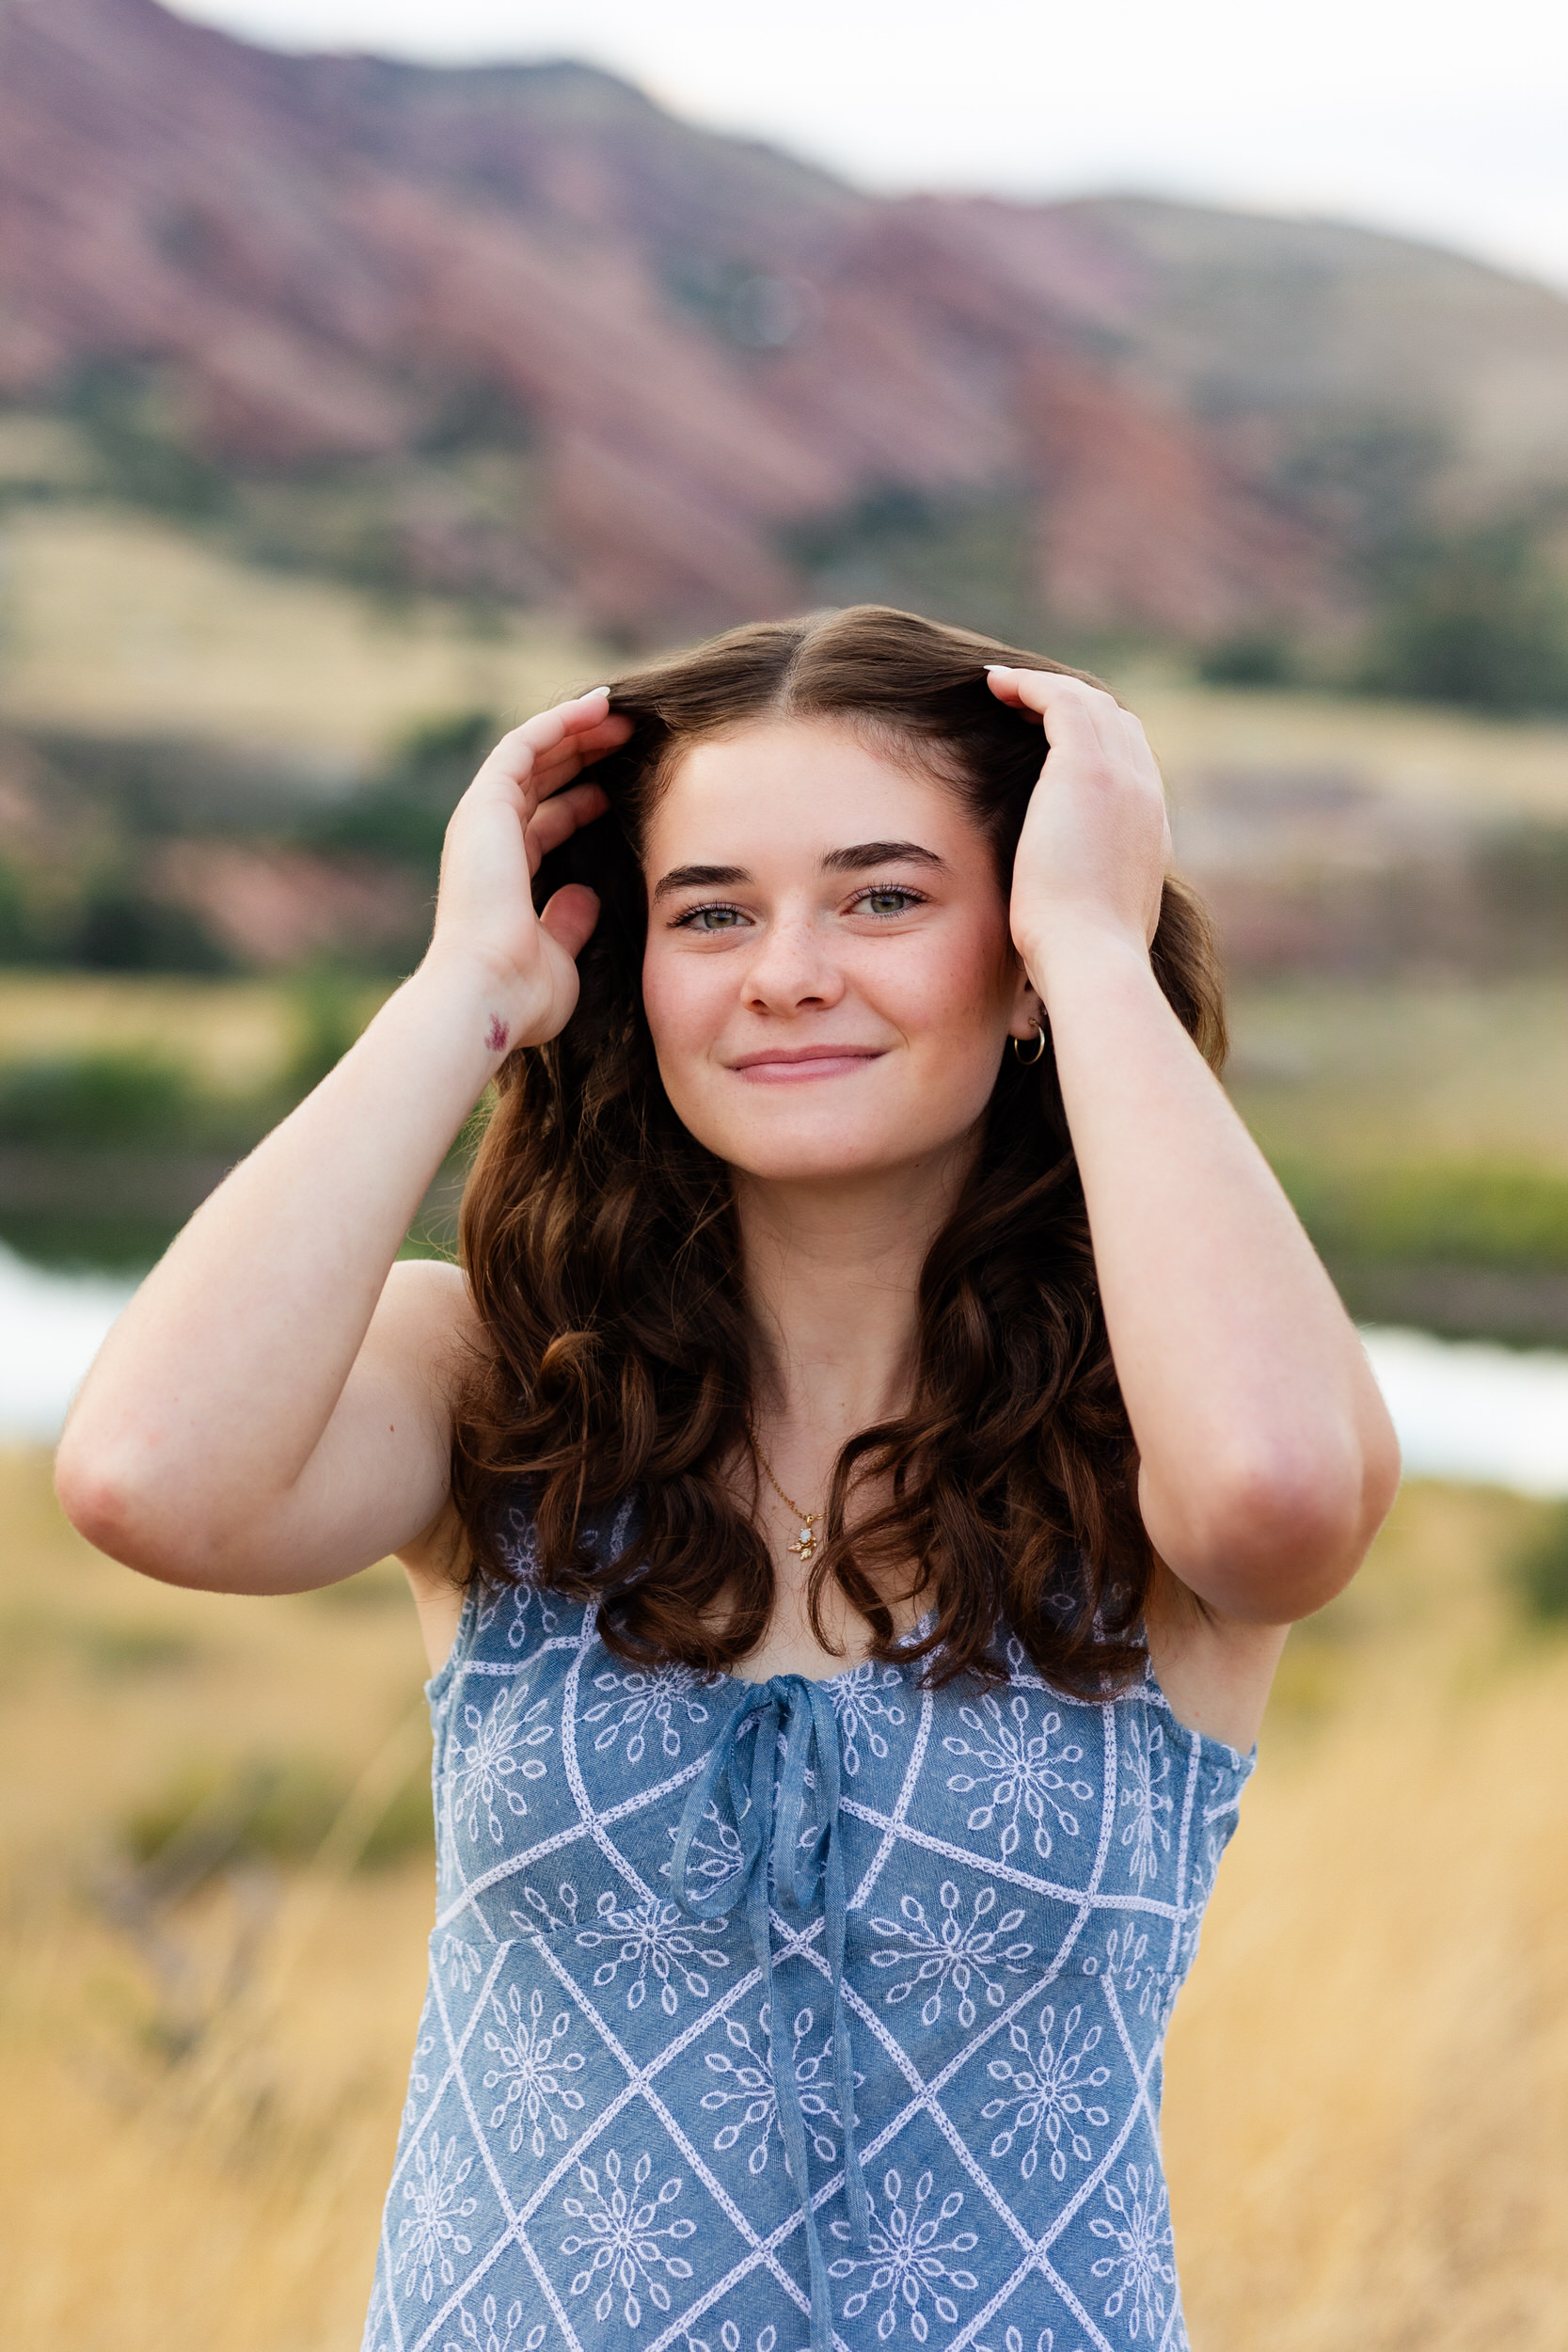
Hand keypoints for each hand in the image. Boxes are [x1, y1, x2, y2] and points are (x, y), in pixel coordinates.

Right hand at [422, 687, 631, 1046]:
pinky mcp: (485, 804)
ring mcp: (483, 820)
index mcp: (504, 874)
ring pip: (532, 753)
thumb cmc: (522, 992)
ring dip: (576, 729)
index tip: (620, 787)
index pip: (545, 821)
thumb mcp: (559, 955)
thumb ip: (569, 923)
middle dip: (583, 754)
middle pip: (539, 779)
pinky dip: (559, 723)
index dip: (583, 798)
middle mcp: (489, 841)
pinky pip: (524, 745)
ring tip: (621, 713)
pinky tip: (597, 707)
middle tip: (629, 736)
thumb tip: (586, 897)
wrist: (487, 992)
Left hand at [985, 667, 1170, 995]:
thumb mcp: (1091, 924)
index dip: (1090, 744)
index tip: (1044, 743)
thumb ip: (1086, 900)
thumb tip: (1063, 910)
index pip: (1129, 765)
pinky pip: (1061, 700)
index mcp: (1149, 831)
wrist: (1091, 957)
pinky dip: (1029, 686)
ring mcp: (1122, 777)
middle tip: (1022, 705)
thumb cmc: (1079, 959)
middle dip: (1070, 708)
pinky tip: (995, 685)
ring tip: (1002, 688)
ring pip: (1090, 704)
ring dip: (1045, 690)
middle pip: (1116, 724)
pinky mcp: (1086, 767)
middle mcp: (1145, 795)